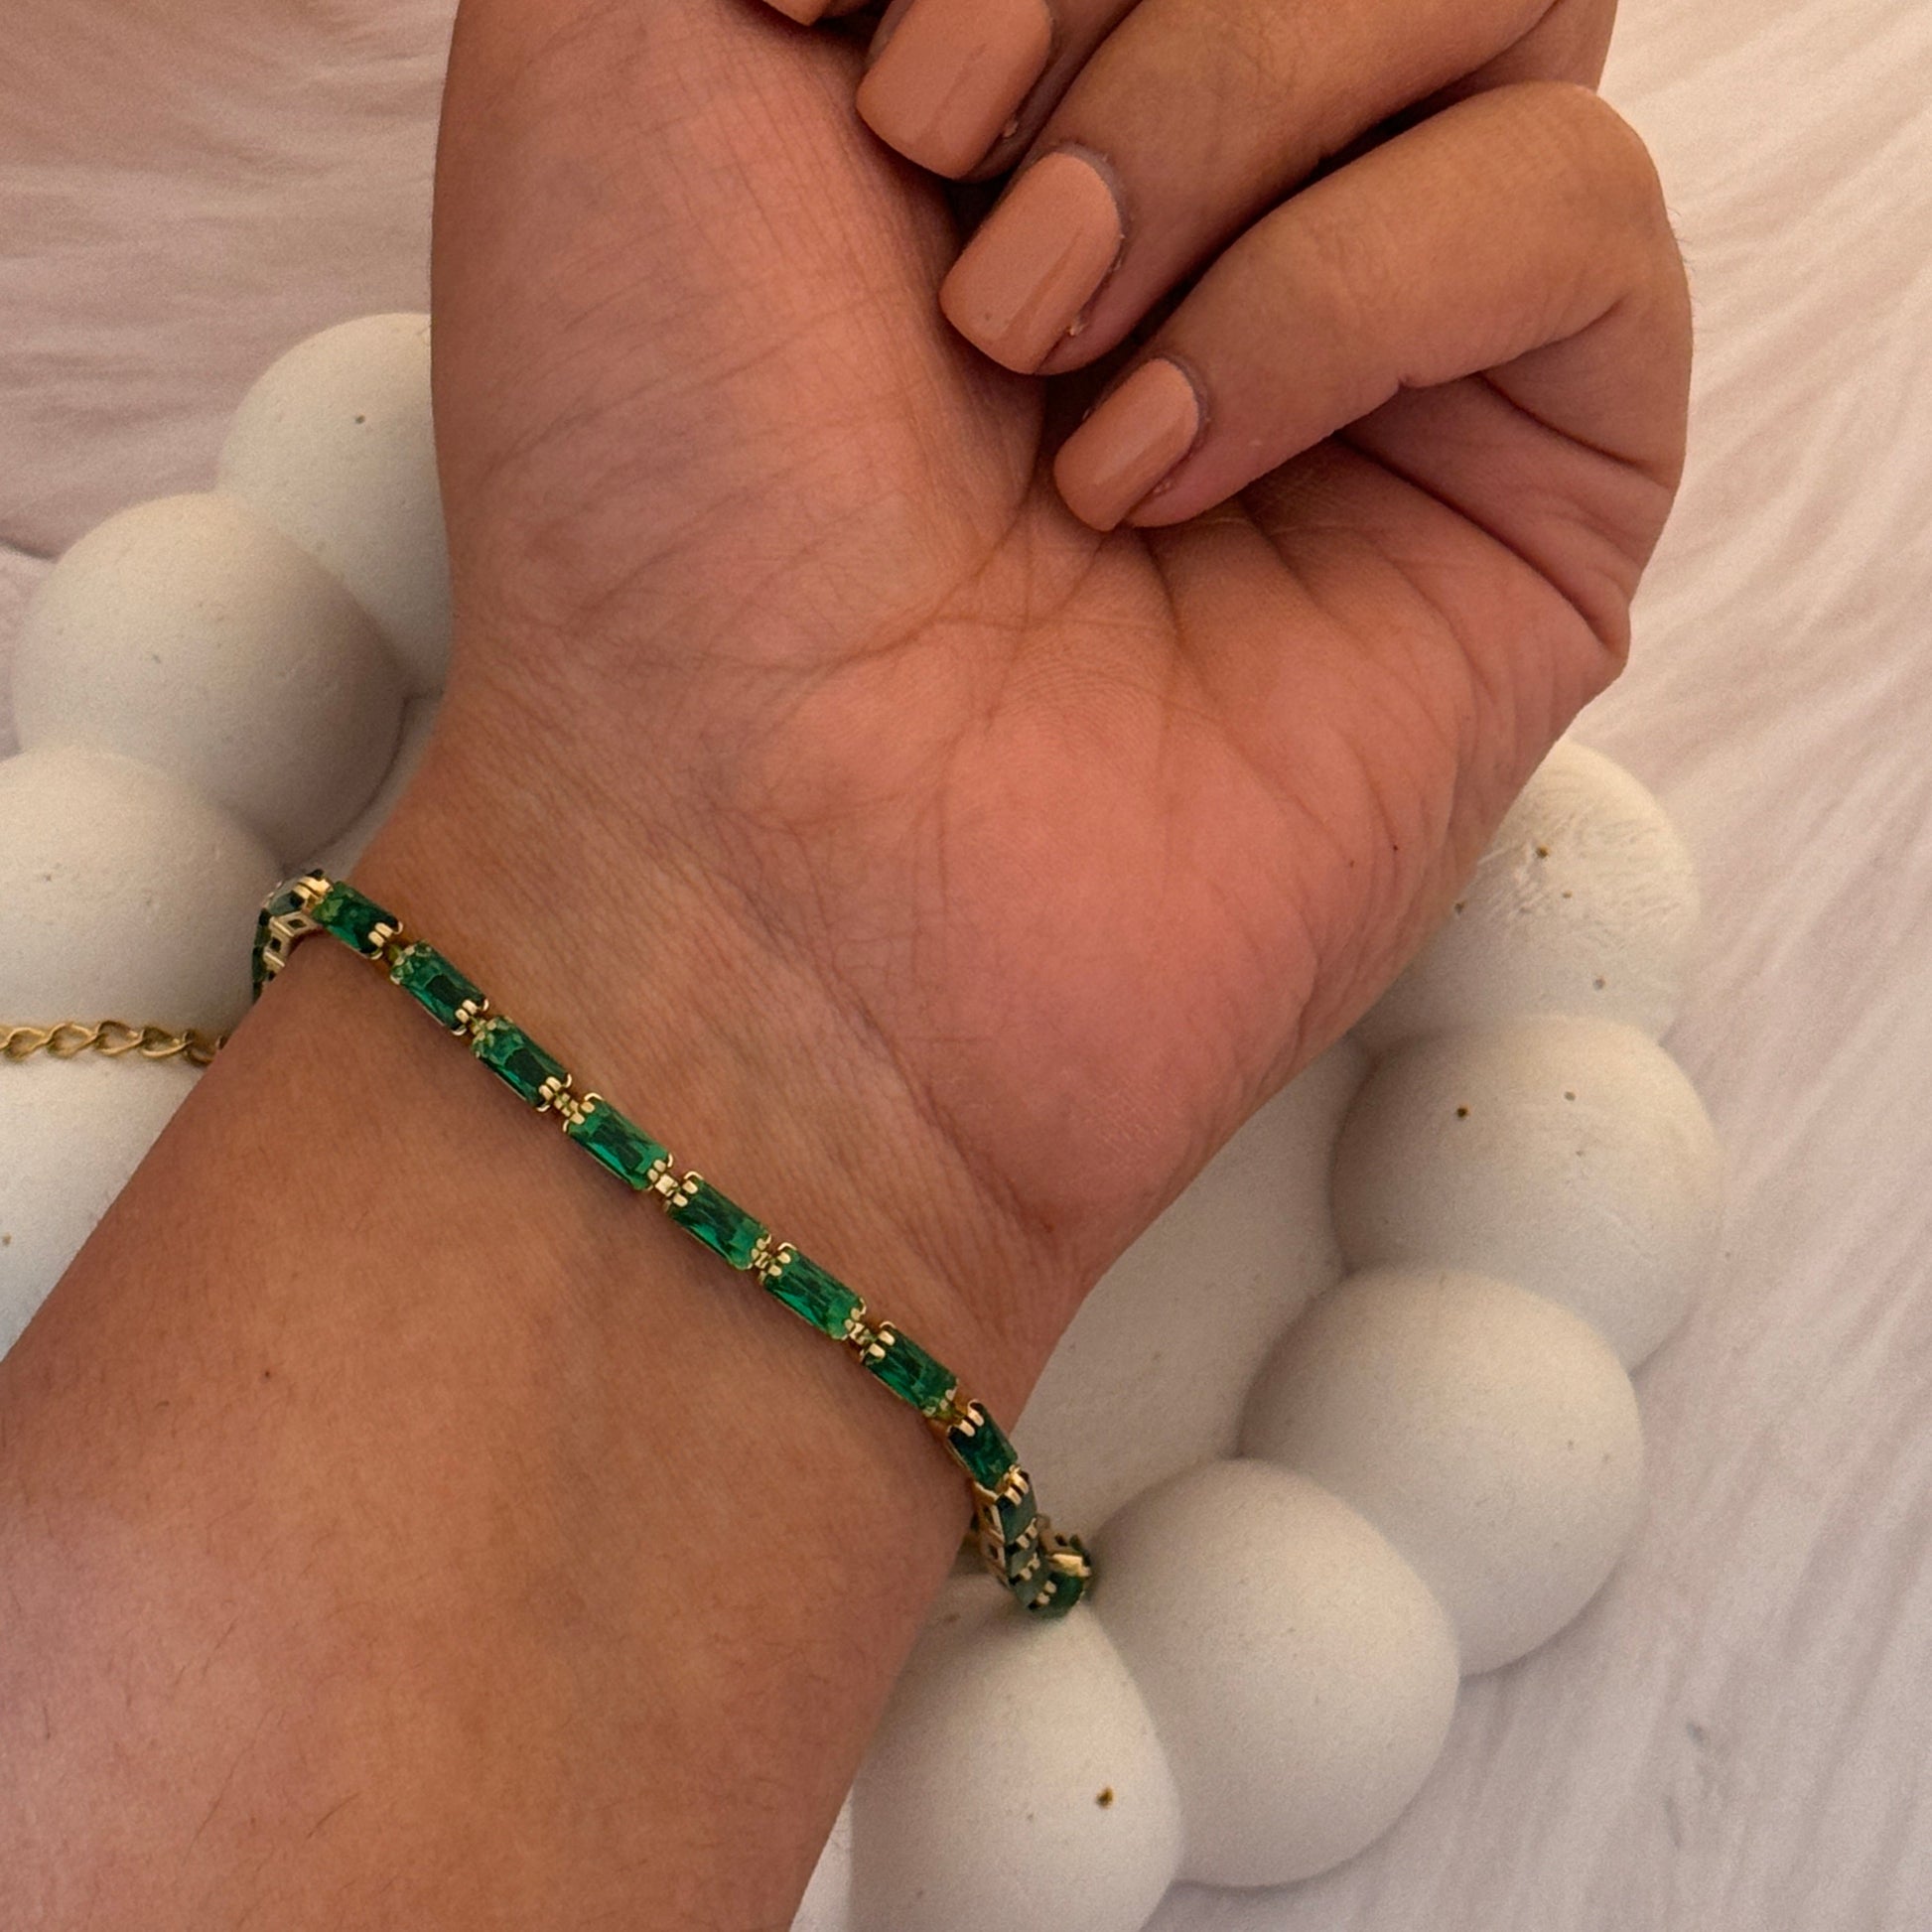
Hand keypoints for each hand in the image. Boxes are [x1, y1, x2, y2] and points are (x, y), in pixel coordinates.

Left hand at [413, 0, 1687, 1379]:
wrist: (742, 868)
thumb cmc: (649, 486)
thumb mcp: (619, 43)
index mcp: (1034, 61)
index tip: (845, 59)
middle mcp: (1227, 186)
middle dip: (1124, 4)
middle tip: (953, 239)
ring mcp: (1390, 348)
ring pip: (1501, 2)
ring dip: (1225, 120)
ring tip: (1040, 354)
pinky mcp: (1522, 499)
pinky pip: (1576, 225)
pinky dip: (1350, 297)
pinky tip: (1160, 472)